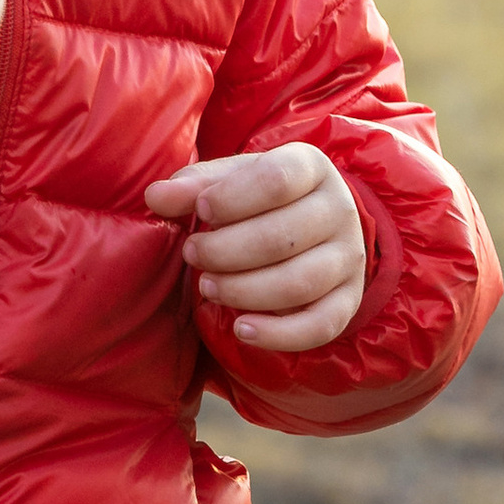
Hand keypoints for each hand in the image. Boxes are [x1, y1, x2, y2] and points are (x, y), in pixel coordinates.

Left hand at [144, 144, 366, 352]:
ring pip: (298, 283)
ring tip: (207, 287)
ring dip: (243, 291)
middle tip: (193, 254)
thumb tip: (154, 197)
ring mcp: (348, 258)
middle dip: (225, 252)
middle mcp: (340, 210)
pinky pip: (320, 326)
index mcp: (311, 168)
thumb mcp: (229, 183)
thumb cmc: (258, 200)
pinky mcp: (347, 300)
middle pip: (282, 238)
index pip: (276, 180)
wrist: (313, 228)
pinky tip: (241, 330)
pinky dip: (278, 334)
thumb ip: (192, 188)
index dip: (230, 200)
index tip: (201, 213)